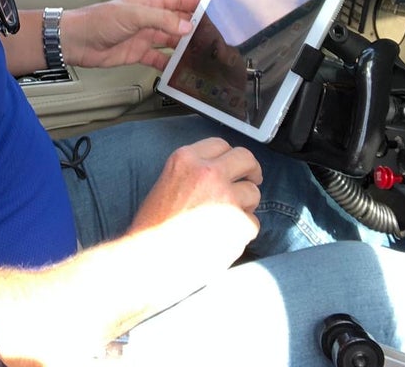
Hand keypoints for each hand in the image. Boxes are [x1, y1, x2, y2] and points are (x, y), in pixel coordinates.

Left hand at [63, 0, 199, 70]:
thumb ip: (162, 20)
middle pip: (177, 20)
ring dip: (184, 46)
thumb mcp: (134, 15)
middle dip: (194, 27)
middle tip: (212, 36)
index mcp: (149, 2)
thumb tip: (186, 25)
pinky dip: (169, 63)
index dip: (194, 3)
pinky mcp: (138, 53)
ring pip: (171, 40)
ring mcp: (144, 36)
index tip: (212, 10)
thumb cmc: (98, 21)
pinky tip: (179, 68)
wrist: (77, 41)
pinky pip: (159, 58)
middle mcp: (149, 18)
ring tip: (201, 53)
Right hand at [127, 137, 261, 263]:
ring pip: (253, 193)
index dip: (229, 157)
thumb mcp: (165, 183)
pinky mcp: (240, 222)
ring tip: (223, 222)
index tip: (234, 166)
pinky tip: (223, 240)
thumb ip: (191, 172)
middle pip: (245, 158)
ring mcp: (226, 196)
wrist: (150, 259)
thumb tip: (218, 172)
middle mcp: (208, 172)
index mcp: (185, 159)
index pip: (220, 144)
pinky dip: (242, 233)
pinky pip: (253, 223)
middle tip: (251, 181)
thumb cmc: (153, 227)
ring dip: (244, 207)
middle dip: (251, 171)